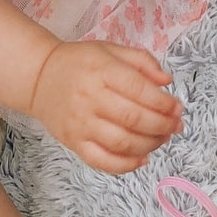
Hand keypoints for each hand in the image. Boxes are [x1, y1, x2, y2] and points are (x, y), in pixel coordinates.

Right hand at [28, 41, 182, 173]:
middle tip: (175, 125)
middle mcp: (90, 98)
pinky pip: (102, 161)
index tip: (177, 107)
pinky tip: (142, 159)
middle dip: (163, 125)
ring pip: (122, 143)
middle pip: (134, 119)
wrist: (39, 78)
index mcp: (101, 71)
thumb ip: (142, 61)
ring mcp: (80, 124)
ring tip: (162, 138)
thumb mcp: (110, 50)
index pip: (140, 90)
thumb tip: (167, 82)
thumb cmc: (80, 63)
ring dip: (150, 144)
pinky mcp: (74, 142)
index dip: (164, 103)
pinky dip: (126, 165)